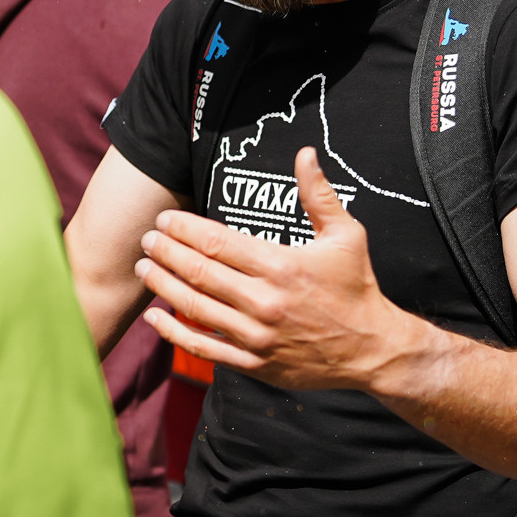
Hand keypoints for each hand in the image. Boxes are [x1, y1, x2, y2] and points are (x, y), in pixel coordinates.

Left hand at [134, 147, 423, 391]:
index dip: (184, 229)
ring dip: (163, 286)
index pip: (217, 243)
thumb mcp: (346, 235)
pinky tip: (154, 317)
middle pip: (199, 272)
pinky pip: (204, 347)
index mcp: (281, 266)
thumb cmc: (357, 287)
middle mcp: (264, 302)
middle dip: (166, 252)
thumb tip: (305, 153)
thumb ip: (319, 195)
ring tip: (144, 267)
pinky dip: (174, 333)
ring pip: (195, 308)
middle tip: (147, 238)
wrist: (372, 349)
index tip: (165, 219)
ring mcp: (257, 336)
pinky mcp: (254, 363)